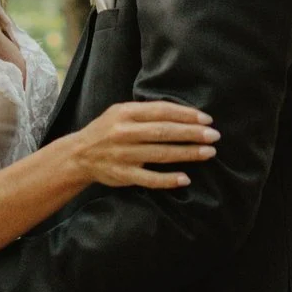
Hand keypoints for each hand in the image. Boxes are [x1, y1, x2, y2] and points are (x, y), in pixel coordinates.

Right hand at [68, 97, 217, 193]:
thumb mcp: (120, 113)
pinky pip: (149, 179)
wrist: (78, 155)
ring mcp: (123, 155)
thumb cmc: (107, 131)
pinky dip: (168, 180)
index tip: (206, 118)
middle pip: (164, 132)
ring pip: (160, 154)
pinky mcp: (122, 175)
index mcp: (125, 113)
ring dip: (187, 153)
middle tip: (214, 135)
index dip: (186, 114)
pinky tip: (185, 179)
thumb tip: (183, 113)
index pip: (161, 111)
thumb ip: (145, 112)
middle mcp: (124, 132)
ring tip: (208, 152)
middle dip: (192, 133)